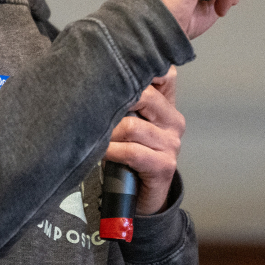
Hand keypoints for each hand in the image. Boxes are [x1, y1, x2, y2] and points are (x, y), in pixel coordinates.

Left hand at [104, 66, 183, 215]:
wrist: (141, 195)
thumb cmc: (129, 152)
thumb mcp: (127, 121)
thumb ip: (122, 99)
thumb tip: (94, 73)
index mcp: (167, 105)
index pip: (164, 74)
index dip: (141, 68)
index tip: (113, 69)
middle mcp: (174, 121)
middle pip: (144, 96)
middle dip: (114, 100)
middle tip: (91, 104)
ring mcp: (172, 144)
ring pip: (132, 126)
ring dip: (107, 131)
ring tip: (92, 134)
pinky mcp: (164, 165)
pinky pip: (132, 151)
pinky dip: (110, 150)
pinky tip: (99, 152)